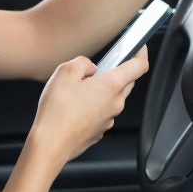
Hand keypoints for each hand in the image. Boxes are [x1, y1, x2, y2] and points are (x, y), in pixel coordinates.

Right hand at [29, 46, 148, 165]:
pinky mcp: (100, 130)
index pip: (139, 66)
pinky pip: (102, 111)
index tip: (140, 47)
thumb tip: (90, 67)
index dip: (142, 53)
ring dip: (102, 90)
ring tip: (78, 89)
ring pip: (112, 97)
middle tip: (98, 68)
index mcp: (112, 86)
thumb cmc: (57, 112)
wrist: (50, 144)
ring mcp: (109, 119)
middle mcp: (115, 103)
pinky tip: (75, 106)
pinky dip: (94, 105)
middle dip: (117, 72)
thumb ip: (83, 62)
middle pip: (127, 82)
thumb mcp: (65, 72)